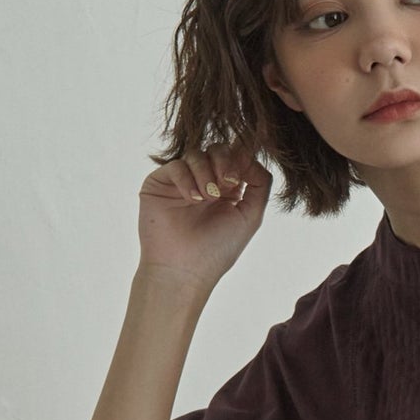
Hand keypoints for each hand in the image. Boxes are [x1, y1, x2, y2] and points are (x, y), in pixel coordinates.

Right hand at [137, 141, 272, 294]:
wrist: (183, 270)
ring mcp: (182, 181)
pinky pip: (176, 165)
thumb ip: (260, 184)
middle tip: (227, 183)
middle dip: (225, 162)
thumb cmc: (217, 250)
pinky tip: (193, 200)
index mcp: (228, 190)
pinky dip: (187, 179)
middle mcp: (205, 182)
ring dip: (207, 173)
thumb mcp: (250, 216)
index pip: (237, 158)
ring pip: (197, 154)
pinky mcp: (159, 183)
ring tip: (209, 198)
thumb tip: (253, 155)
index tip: (240, 178)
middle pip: (218, 149)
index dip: (242, 159)